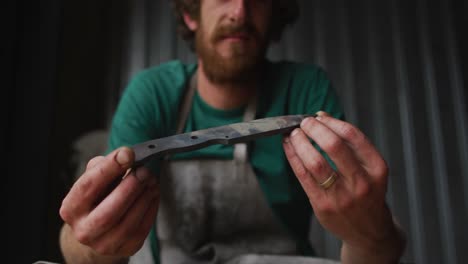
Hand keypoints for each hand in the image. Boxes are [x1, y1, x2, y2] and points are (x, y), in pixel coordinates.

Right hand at [60, 147, 158, 257]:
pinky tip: (152, 193)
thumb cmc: (97, 200)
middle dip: (130, 188)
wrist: (98, 231)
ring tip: (151, 181)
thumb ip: (105, 166)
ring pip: (128, 223)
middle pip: (109, 212)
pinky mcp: (125, 248)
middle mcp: (84, 230)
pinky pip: (142, 229)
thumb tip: (125, 156)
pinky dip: (151, 208)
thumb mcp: (94, 180)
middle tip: (143, 171)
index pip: (88, 187)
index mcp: (71, 209)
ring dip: (144, 198)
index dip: (109, 168)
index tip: (127, 154)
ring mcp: (104, 244)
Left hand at [283, 112, 403, 262]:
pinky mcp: (323, 206)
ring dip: (300, 143)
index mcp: (377, 169)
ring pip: (315, 162)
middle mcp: (361, 182)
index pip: (353, 136)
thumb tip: (322, 117)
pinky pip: (303, 177)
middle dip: (315, 129)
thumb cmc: (367, 196)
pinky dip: (293, 158)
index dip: (332, 122)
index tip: (319, 116)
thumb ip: (349, 145)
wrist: (370, 233)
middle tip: (305, 122)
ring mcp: (342, 196)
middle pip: (334, 147)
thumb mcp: (370, 170)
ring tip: (294, 134)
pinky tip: (289, 147)